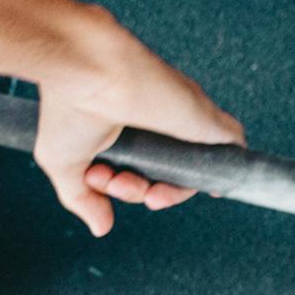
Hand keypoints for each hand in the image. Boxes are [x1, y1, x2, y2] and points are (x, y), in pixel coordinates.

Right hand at [34, 19, 244, 236]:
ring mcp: (181, 122)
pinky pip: (229, 152)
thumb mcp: (64, 163)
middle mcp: (155, 125)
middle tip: (117, 185)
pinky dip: (225, 171)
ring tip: (137, 187)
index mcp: (124, 131)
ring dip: (168, 192)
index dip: (124, 188)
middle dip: (141, 193)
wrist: (86, 68)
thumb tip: (102, 226)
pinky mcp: (205, 120)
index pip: (139, 173)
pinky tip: (215, 185)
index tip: (100, 181)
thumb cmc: (68, 107)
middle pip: (164, 175)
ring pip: (190, 170)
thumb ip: (83, 199)